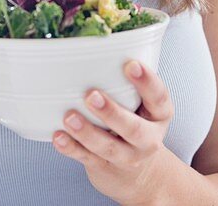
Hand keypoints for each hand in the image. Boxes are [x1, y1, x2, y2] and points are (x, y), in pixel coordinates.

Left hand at [53, 60, 174, 205]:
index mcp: (159, 115)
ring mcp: (127, 156)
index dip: (147, 81)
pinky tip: (58, 137)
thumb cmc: (135, 124)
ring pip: (108, 147)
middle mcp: (147, 138)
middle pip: (134, 129)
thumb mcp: (142, 104)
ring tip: (69, 117)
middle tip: (92, 95)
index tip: (130, 64)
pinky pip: (87, 159)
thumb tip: (94, 41)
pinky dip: (71, 148)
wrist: (139, 175)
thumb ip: (126, 82)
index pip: (158, 97)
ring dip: (87, 132)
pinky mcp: (105, 167)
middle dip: (112, 113)